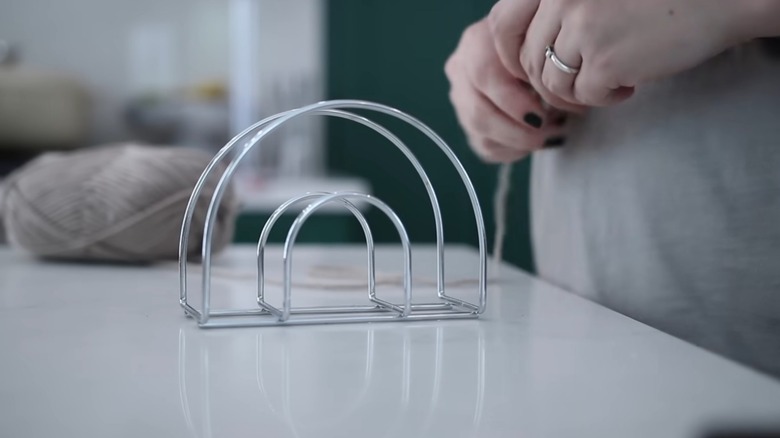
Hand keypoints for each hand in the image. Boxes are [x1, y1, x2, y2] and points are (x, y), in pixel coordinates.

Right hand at [444, 19, 569, 163]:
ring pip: (481, 134)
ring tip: (550, 135)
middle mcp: (460, 70)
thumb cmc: (538, 45)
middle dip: (518, 132)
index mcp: (476, 42)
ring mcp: (460, 97)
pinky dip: (512, 150)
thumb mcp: (541, 46)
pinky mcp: (467, 121)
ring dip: (518, 143)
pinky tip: (534, 141)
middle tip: (549, 134)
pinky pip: (485, 147)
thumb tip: (563, 105)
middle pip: (479, 113)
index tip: (542, 117)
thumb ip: (544, 70)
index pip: (485, 76)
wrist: (526, 49)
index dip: (514, 102)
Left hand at [489, 0, 755, 106]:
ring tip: (607, 83)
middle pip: (527, 60)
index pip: (501, 25)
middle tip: (576, 87)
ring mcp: (580, 29)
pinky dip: (602, 98)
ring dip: (574, 94)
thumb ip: (555, 12)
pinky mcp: (604, 60)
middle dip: (545, 83)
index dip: (508, 56)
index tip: (524, 71)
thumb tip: (517, 60)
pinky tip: (628, 86)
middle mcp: (560, 0)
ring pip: (551, 83)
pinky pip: (583, 95)